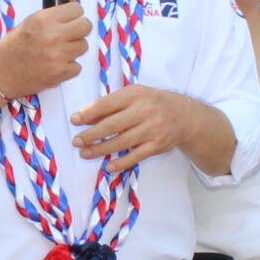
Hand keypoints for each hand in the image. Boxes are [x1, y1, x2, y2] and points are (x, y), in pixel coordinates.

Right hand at [0, 2, 89, 98]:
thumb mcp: (29, 22)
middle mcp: (52, 35)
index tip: (70, 19)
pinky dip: (69, 67)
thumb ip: (53, 13)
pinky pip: (78, 66)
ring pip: (83, 46)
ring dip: (74, 48)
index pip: (77, 9)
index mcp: (43, 19)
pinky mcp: (60, 73)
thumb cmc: (11, 49)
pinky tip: (55, 64)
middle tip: (68, 34)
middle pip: (86, 26)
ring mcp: (58, 55)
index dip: (74, 14)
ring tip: (58, 51)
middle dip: (79, 29)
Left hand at [70, 85, 200, 170]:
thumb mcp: (134, 96)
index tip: (74, 120)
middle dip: (91, 134)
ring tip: (85, 153)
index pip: (107, 104)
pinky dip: (121, 162)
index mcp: (135, 94)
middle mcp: (145, 110)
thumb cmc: (152, 103)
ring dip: (101, 149)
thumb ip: (111, 105)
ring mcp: (153, 129)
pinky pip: (136, 156)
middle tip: (76, 141)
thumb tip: (84, 117)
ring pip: (122, 142)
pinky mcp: (158, 145)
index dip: (89, 113)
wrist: (184, 115)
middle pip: (112, 125)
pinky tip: (108, 165)